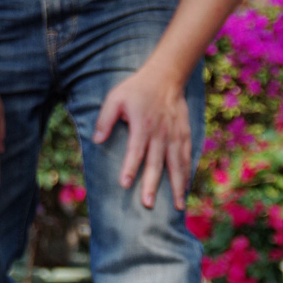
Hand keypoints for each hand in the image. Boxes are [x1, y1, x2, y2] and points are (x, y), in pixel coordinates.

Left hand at [93, 64, 191, 210]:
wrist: (166, 76)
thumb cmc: (136, 89)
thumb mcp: (115, 98)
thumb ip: (105, 119)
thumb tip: (96, 140)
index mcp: (142, 125)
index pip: (135, 151)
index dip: (129, 168)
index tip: (124, 184)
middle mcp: (160, 133)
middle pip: (156, 163)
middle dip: (151, 184)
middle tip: (147, 204)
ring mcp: (174, 135)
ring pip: (176, 164)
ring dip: (176, 186)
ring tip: (177, 207)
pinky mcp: (184, 134)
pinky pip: (186, 157)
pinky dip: (186, 173)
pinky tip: (185, 188)